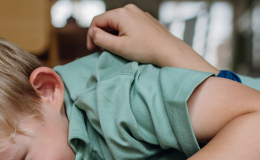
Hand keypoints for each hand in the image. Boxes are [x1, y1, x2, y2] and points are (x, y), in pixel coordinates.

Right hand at [87, 4, 217, 72]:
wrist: (168, 50)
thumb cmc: (145, 50)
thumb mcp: (118, 47)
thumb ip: (101, 39)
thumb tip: (92, 33)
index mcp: (121, 14)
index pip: (97, 21)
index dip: (91, 35)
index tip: (92, 49)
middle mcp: (129, 9)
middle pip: (107, 20)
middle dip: (102, 35)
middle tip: (101, 50)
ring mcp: (138, 13)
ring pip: (117, 22)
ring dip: (111, 35)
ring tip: (114, 49)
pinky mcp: (144, 19)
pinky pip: (127, 24)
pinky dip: (122, 33)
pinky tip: (126, 44)